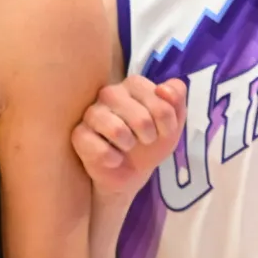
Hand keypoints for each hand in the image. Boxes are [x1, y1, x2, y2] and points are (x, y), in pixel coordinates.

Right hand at [70, 75, 186, 196]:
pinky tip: (114, 158)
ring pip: (118, 130)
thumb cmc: (151, 141)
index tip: (164, 129)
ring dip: (130, 146)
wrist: (132, 172)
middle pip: (141, 117)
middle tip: (145, 140)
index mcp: (133, 85)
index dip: (166, 119)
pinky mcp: (79, 135)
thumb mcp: (173, 122)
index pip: (157, 95)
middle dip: (149, 135)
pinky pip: (101, 150)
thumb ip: (177, 97)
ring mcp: (91, 113)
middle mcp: (110, 93)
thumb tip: (164, 89)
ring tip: (128, 147)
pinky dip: (114, 159)